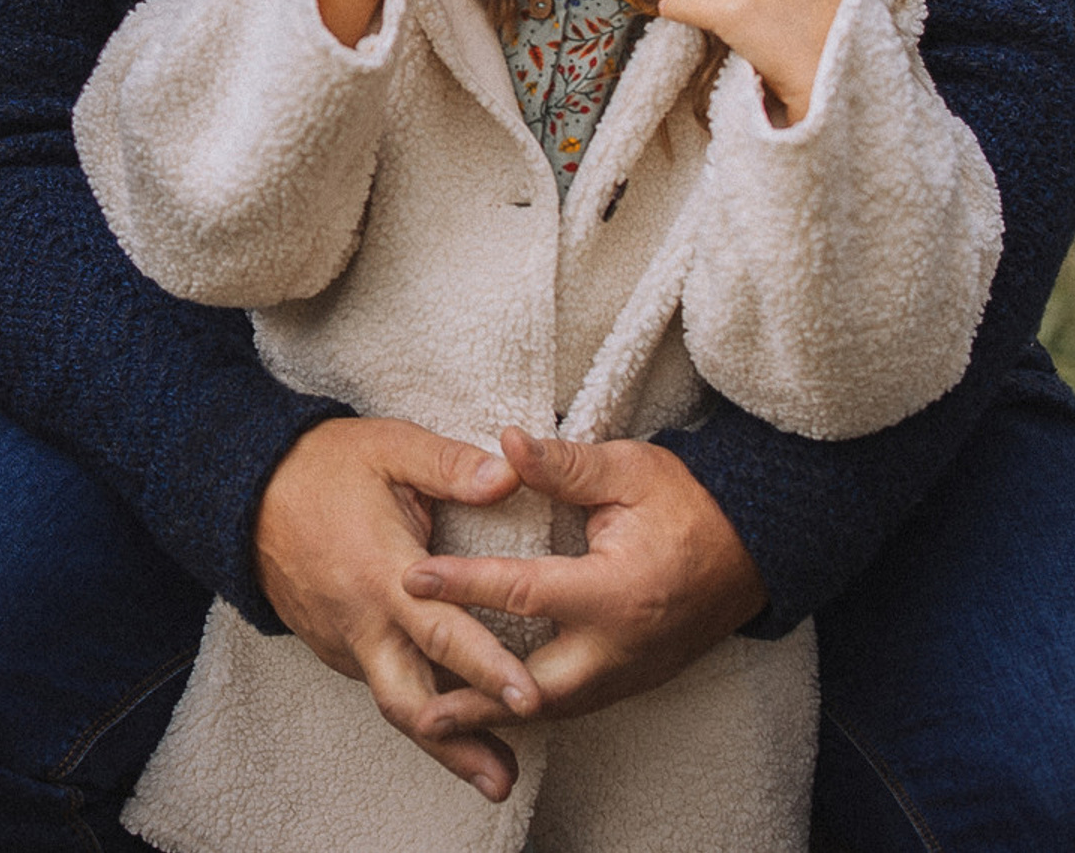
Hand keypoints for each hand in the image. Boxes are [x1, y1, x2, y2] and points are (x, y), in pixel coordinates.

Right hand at [256, 417, 539, 803]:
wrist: (244, 488)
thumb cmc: (324, 465)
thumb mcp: (388, 449)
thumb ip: (450, 465)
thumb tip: (511, 475)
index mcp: (383, 570)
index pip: (442, 630)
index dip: (487, 668)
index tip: (532, 698)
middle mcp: (363, 618)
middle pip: (411, 701)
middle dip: (461, 744)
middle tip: (505, 779)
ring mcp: (344, 639)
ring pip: (396, 702)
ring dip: (444, 742)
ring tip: (495, 774)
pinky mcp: (333, 646)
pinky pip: (378, 680)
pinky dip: (417, 704)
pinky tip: (452, 719)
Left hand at [400, 429, 766, 724]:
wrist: (752, 547)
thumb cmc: (685, 502)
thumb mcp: (628, 469)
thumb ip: (563, 465)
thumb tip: (505, 443)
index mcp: (617, 591)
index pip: (525, 591)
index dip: (464, 585)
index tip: (413, 578)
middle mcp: (622, 646)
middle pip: (538, 685)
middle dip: (478, 700)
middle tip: (420, 710)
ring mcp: (631, 672)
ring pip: (556, 706)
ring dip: (499, 715)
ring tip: (440, 723)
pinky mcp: (634, 680)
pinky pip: (576, 704)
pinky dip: (532, 709)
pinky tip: (493, 707)